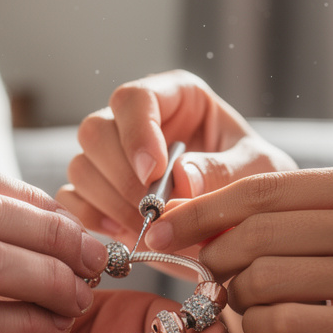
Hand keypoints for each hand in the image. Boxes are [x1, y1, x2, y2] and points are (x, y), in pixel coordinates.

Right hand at [58, 70, 297, 250]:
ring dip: (109, 202)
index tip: (153, 173)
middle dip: (120, 175)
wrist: (249, 229)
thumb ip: (224, 171)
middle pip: (95, 131)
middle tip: (152, 211)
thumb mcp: (258, 173)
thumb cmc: (259, 186)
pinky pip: (73, 200)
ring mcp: (114, 160)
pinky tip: (122, 234)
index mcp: (176, 98)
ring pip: (81, 167)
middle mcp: (137, 123)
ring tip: (147, 228)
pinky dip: (90, 219)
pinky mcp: (103, 196)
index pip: (134, 99)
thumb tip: (179, 177)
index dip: (136, 134)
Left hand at [151, 164, 332, 332]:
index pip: (267, 187)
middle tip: (193, 275)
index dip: (204, 208)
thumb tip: (214, 215)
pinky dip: (260, 328)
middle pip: (258, 230)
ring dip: (235, 297)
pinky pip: (290, 323)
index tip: (163, 228)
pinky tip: (262, 329)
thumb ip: (313, 217)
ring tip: (235, 304)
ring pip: (266, 277)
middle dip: (209, 255)